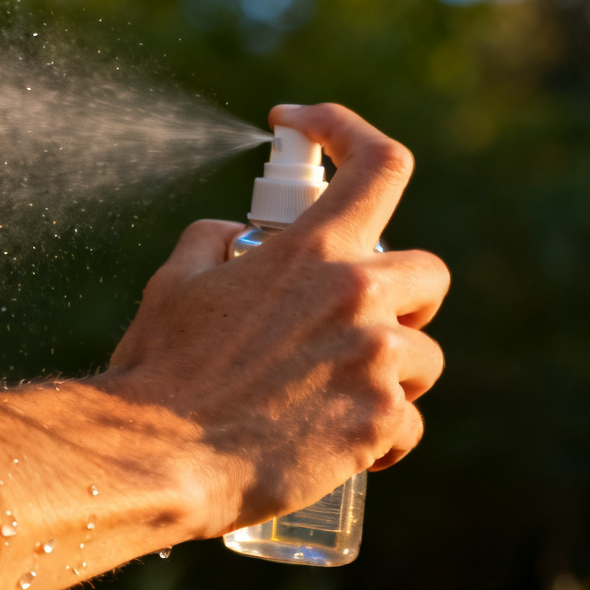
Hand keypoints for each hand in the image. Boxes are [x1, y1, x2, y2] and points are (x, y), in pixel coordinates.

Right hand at [102, 103, 448, 535]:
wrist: (163, 456)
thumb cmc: (160, 371)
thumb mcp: (175, 284)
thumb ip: (212, 241)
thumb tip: (234, 234)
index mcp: (308, 251)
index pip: (377, 163)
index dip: (355, 133)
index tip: (311, 133)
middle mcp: (355, 297)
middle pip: (428, 271)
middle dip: (402, 294)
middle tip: (358, 317)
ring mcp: (374, 362)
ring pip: (424, 357)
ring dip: (390, 371)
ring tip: (335, 393)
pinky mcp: (378, 424)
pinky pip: (406, 424)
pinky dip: (379, 435)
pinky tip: (336, 444)